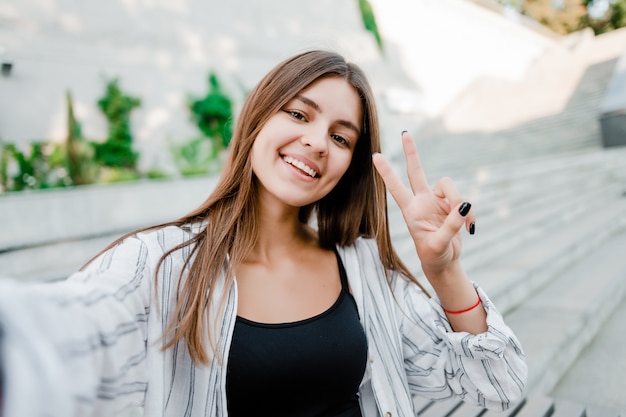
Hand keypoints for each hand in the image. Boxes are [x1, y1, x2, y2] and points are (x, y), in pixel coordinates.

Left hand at [372, 131, 474, 276]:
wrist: (444, 262)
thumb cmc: (434, 255)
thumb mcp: (439, 244)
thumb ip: (450, 226)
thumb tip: (463, 205)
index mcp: (411, 212)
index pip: (396, 189)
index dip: (387, 173)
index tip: (375, 156)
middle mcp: (422, 202)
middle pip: (416, 172)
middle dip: (411, 153)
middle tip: (405, 133)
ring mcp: (437, 201)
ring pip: (449, 186)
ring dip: (459, 201)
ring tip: (466, 224)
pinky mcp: (452, 205)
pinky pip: (464, 201)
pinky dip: (469, 214)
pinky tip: (470, 227)